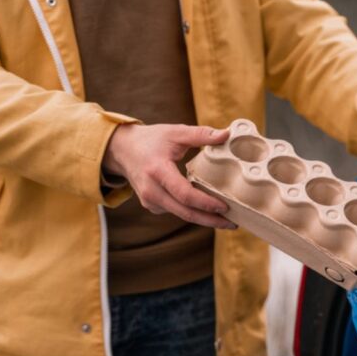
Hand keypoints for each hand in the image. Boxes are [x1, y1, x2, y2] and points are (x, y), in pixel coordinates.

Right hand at [103, 124, 236, 228]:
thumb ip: (201, 134)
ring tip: (227, 220)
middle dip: (210, 220)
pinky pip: (176, 211)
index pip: (184, 193)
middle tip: (233, 223)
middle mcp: (151, 190)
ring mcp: (150, 201)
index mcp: (157, 171)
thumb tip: (226, 134)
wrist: (123, 150)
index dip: (205, 203)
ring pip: (181, 215)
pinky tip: (209, 212)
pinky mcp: (151, 205)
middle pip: (184, 212)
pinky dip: (193, 212)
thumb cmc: (151, 140)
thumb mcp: (175, 133)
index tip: (225, 207)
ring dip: (204, 219)